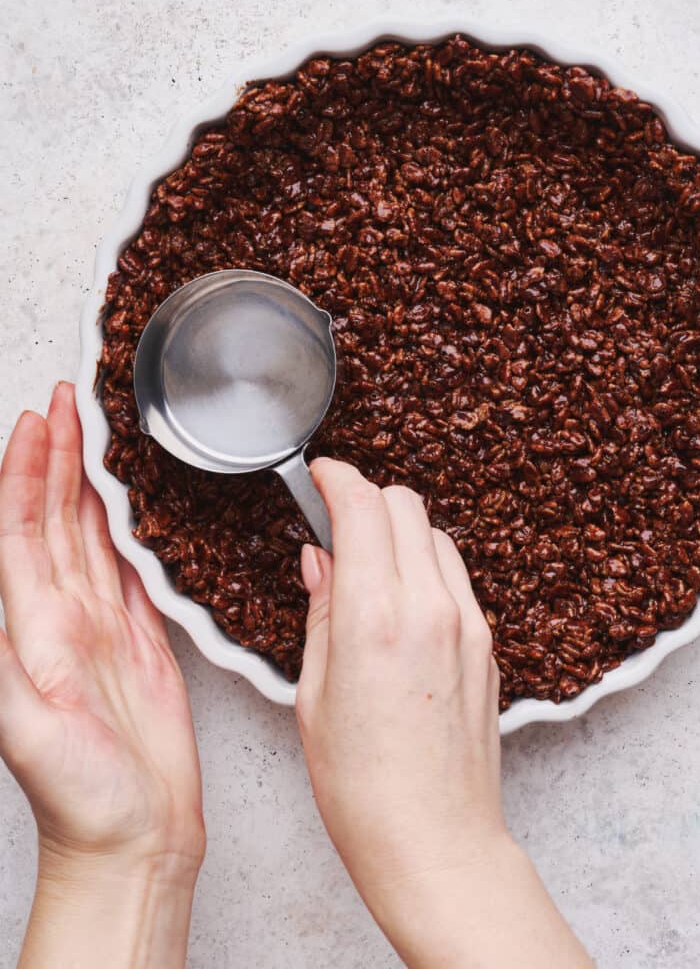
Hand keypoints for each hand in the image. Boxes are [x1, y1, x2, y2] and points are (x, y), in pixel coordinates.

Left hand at [0, 383, 203, 966]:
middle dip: (57, 458)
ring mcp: (101, 630)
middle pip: (56, 520)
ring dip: (87, 485)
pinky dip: (128, 534)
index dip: (26, 470)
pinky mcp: (140, 645)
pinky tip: (130, 513)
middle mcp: (62, 620)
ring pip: (91, 538)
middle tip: (67, 404)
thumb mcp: (24, 726)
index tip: (39, 419)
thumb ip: (4, 655)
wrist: (131, 840)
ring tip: (93, 439)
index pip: (22, 528)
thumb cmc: (81, 797)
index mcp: (32, 629)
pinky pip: (131, 574)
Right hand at [297, 459, 591, 967]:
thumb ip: (322, 611)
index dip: (336, 478)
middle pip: (406, 506)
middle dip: (367, 498)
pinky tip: (401, 600)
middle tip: (336, 521)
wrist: (437, 841)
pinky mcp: (489, 643)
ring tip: (368, 565)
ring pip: (436, 534)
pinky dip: (427, 565)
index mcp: (375, 618)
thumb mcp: (314, 694)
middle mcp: (431, 607)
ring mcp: (469, 623)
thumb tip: (320, 559)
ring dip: (400, 530)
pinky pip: (457, 576)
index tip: (319, 476)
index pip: (363, 507)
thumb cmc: (362, 786)